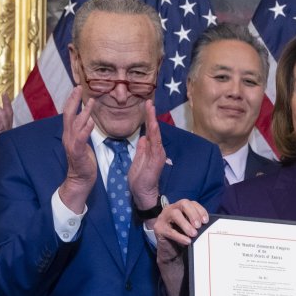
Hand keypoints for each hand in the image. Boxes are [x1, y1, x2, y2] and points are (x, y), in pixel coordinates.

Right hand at [57, 87, 97, 213]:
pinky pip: (81, 139)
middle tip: (79, 87)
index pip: (68, 113)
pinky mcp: (77, 152)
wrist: (80, 179)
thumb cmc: (83, 161)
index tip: (77, 88)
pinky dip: (85, 129)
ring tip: (91, 101)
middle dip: (73, 100)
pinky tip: (92, 122)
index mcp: (69, 133)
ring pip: (75, 124)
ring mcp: (71, 144)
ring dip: (83, 112)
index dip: (72, 100)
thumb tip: (87, 118)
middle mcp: (68, 136)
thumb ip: (82, 130)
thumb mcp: (82, 142)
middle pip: (68, 114)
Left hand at [128, 99, 165, 214]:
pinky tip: (152, 125)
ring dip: (153, 121)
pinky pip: (156, 144)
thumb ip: (142, 149)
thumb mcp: (138, 160)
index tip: (146, 106)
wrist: (142, 192)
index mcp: (152, 149)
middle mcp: (157, 150)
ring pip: (156, 134)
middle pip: (154, 129)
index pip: (150, 131)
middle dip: (151, 115)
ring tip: (150, 109)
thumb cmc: (140, 178)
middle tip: (149, 102)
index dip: (148, 118)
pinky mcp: (156, 160)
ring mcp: (158, 154)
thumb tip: (143, 137)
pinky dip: (155, 134)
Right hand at [153, 198, 206, 257]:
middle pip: (183, 203)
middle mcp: (172, 208)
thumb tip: (207, 226)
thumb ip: (197, 224)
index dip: (200, 210)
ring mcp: (164, 216)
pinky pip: (169, 231)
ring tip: (193, 234)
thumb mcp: (191, 228)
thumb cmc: (182, 236)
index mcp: (181, 207)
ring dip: (186, 224)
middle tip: (198, 226)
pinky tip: (187, 241)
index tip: (206, 221)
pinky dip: (180, 236)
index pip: (192, 203)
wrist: (169, 249)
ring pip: (175, 214)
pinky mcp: (158, 227)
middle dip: (193, 214)